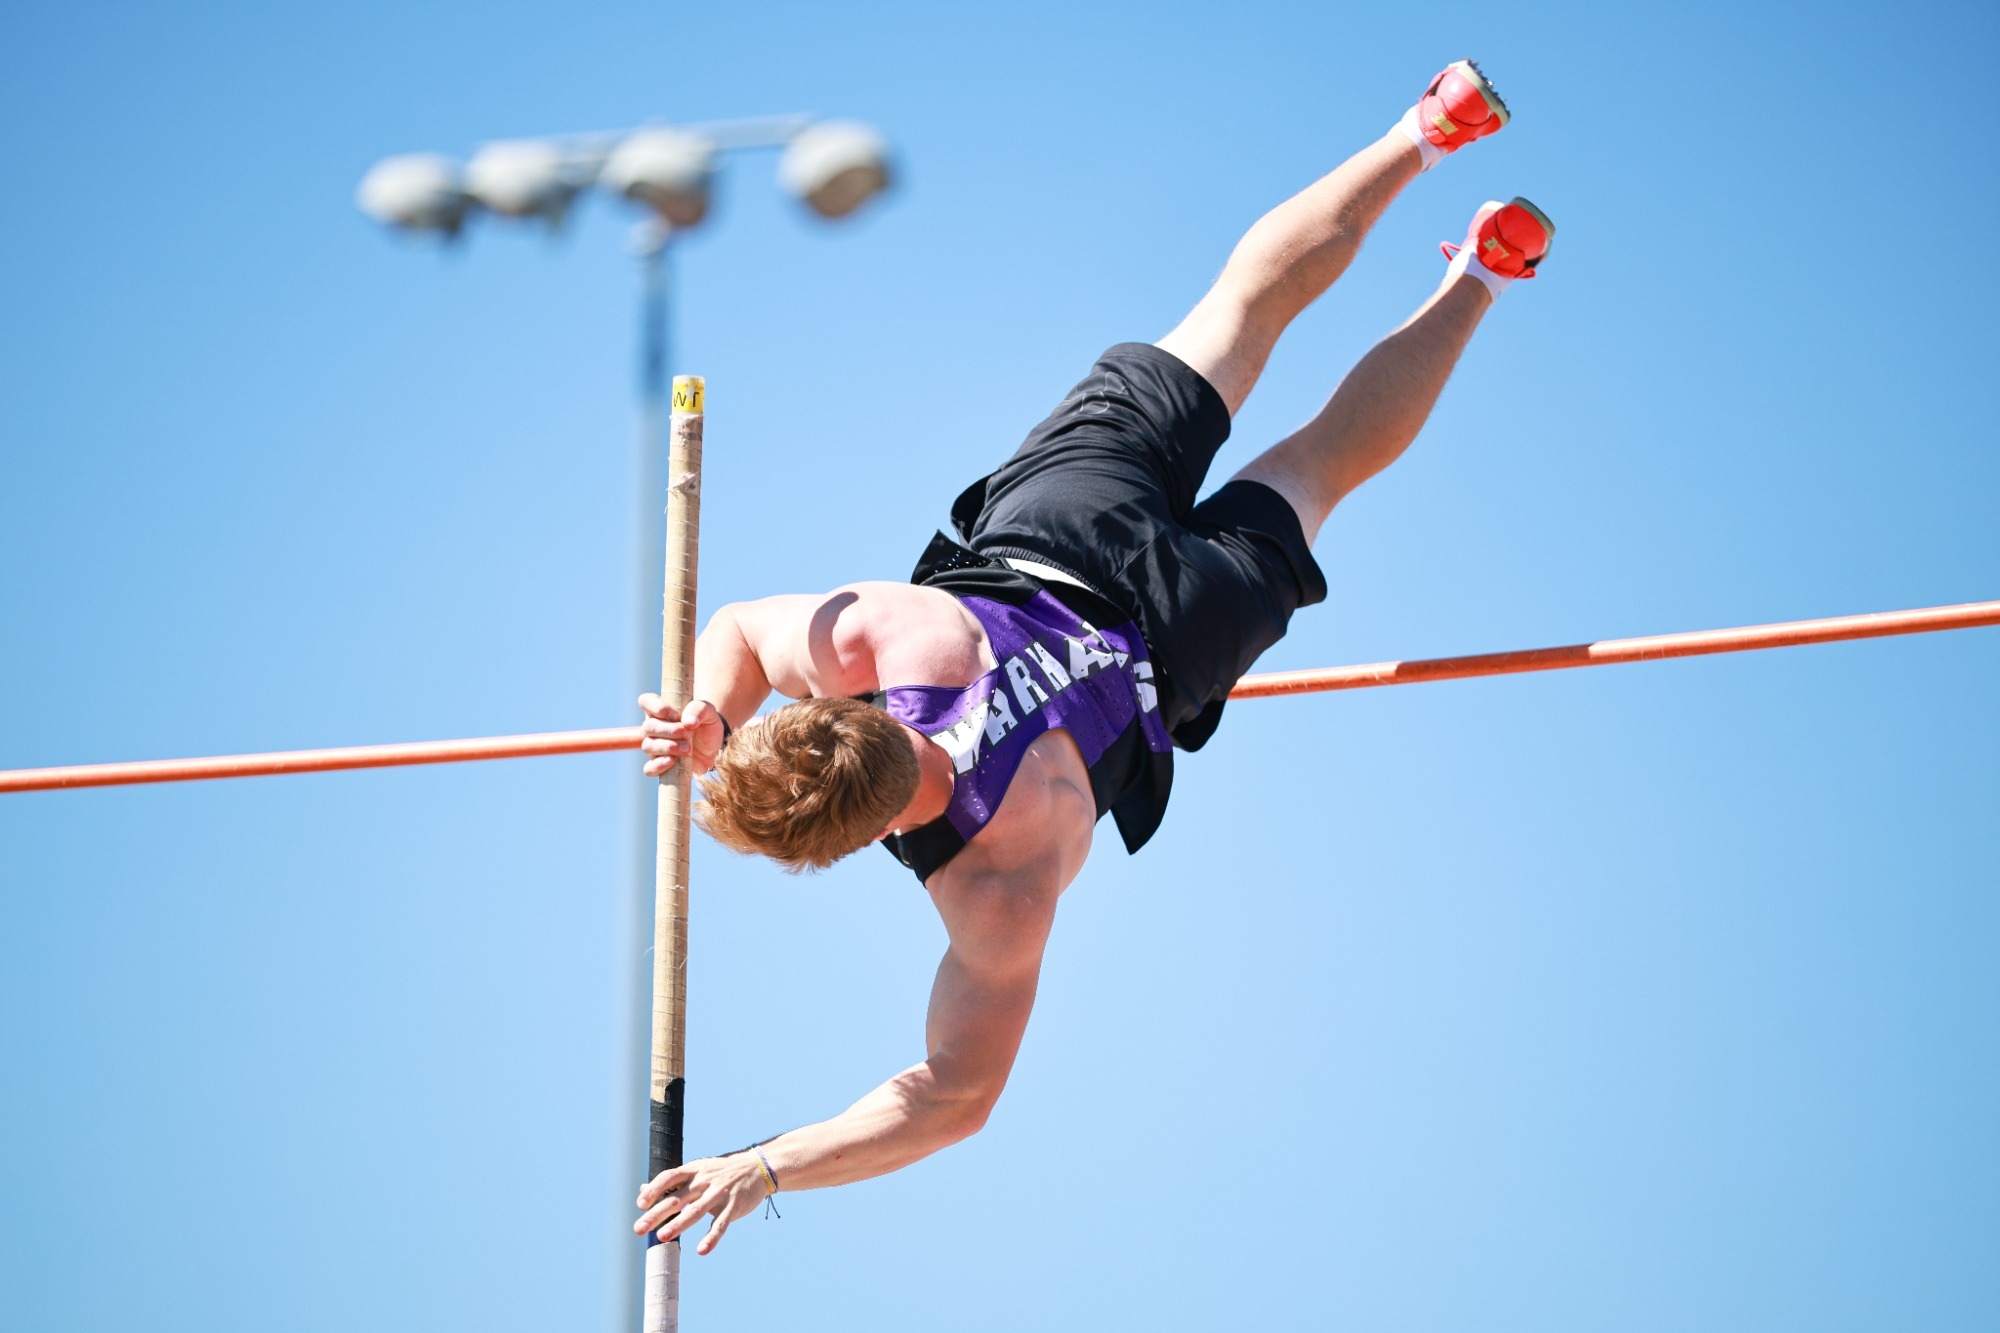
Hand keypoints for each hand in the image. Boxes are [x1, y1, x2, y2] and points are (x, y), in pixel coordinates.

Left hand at [634, 1153, 771, 1254]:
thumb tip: (642, 1191)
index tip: (640, 1204)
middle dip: (656, 1214)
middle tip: (639, 1229)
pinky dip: (712, 1238)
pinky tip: (702, 1250)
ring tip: (661, 1237)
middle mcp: (704, 1181)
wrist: (757, 1168)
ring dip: (678, 1224)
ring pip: (696, 1211)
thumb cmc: (721, 1172)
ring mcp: (719, 1194)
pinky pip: (721, 1224)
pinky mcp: (733, 1207)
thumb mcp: (697, 1170)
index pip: (669, 1177)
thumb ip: (672, 1183)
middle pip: (677, 1198)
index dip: (654, 1190)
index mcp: (694, 1171)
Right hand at [638, 694, 727, 775]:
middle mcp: (654, 728)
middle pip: (648, 726)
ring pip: (648, 746)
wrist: (714, 748)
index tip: (675, 714)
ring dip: (667, 747)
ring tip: (687, 748)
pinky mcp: (660, 764)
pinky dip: (658, 766)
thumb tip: (687, 721)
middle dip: (668, 730)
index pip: (646, 701)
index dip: (655, 706)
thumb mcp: (709, 712)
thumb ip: (699, 710)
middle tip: (687, 733)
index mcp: (661, 711)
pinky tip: (672, 762)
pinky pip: (649, 768)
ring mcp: (655, 747)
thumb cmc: (706, 726)